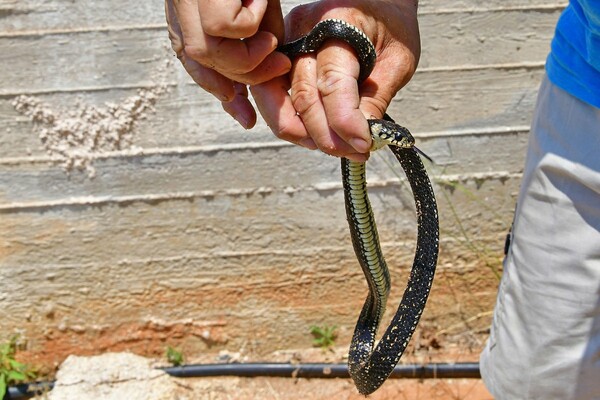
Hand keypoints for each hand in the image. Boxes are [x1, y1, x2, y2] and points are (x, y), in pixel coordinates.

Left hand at [165, 0, 290, 127]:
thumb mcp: (257, 8)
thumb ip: (256, 42)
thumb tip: (264, 82)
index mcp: (188, 11)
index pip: (193, 63)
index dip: (219, 90)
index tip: (246, 117)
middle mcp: (181, 5)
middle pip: (197, 61)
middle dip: (242, 77)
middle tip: (278, 67)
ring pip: (204, 52)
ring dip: (248, 55)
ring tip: (271, 41)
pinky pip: (222, 26)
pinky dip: (249, 23)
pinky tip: (261, 3)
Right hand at [251, 0, 419, 161]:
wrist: (377, 3)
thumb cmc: (390, 26)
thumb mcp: (399, 59)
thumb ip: (377, 98)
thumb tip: (359, 139)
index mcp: (339, 22)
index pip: (332, 83)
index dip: (345, 122)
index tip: (364, 145)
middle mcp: (303, 29)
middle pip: (302, 96)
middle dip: (326, 136)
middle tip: (353, 153)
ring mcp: (286, 41)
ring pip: (277, 101)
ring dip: (303, 134)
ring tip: (335, 148)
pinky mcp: (280, 55)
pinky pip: (272, 96)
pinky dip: (289, 121)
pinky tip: (315, 135)